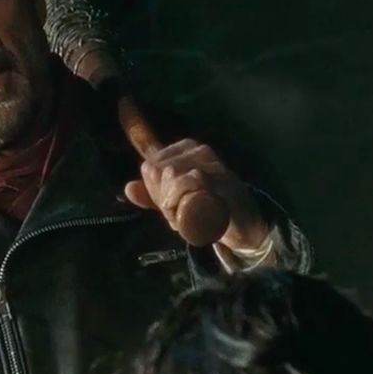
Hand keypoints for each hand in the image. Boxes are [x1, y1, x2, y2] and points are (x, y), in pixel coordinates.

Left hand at [124, 139, 269, 249]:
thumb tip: (128, 188)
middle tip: (182, 213)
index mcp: (185, 149)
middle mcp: (199, 150)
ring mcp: (213, 164)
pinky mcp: (222, 181)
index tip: (171, 204)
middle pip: (156, 171)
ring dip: (175, 206)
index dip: (154, 191)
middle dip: (163, 199)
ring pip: (171, 178)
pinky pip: (190, 184)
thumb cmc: (207, 209)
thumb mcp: (175, 202)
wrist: (244, 225)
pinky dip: (186, 205)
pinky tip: (196, 215)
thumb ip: (151, 194)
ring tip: (191, 215)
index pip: (150, 165)